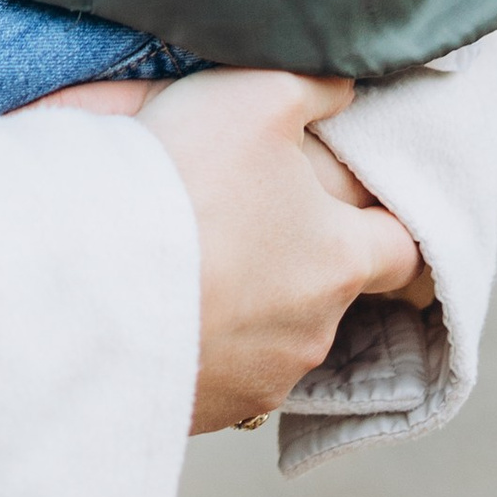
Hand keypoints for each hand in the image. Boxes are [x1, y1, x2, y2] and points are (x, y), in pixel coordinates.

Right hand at [134, 70, 425, 433]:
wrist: (94, 275)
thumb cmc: (187, 177)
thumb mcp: (259, 94)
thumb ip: (318, 87)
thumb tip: (348, 88)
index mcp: (340, 259)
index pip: (402, 249)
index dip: (387, 221)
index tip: (368, 208)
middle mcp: (313, 330)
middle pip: (327, 289)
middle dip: (297, 257)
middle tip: (247, 217)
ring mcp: (260, 378)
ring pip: (274, 333)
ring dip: (247, 302)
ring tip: (195, 259)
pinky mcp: (208, 409)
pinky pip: (220, 370)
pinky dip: (204, 340)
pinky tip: (168, 305)